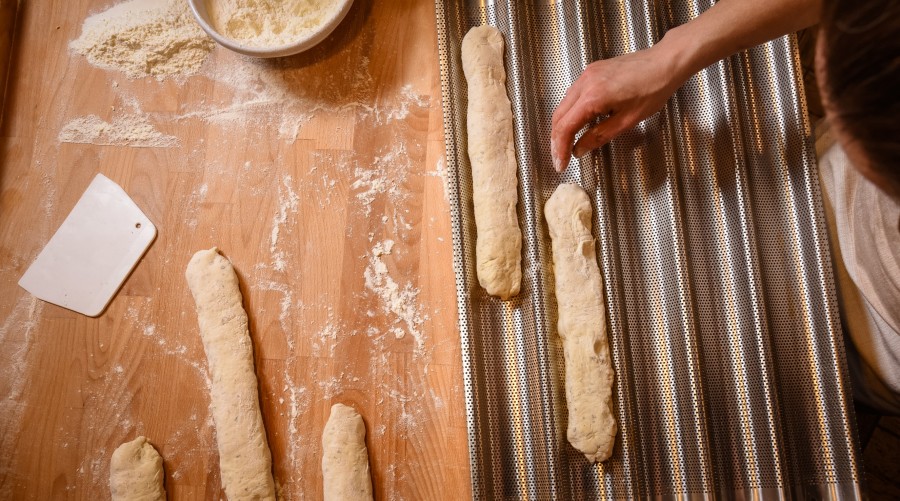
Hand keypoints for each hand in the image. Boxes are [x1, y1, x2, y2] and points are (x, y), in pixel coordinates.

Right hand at [550, 44, 682, 171]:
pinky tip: (578, 123)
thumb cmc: (654, 88)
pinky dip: (570, 112)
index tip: (561, 163)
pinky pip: (573, 94)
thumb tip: (580, 149)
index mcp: (594, 96)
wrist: (665, 62)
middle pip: (559, 116)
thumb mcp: (628, 120)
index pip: (565, 127)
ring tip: (566, 144)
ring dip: (562, 126)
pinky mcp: (592, 71)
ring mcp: (587, 74)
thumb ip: (600, 136)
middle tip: (560, 158)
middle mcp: (585, 83)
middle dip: (556, 140)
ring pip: (563, 105)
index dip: (560, 149)